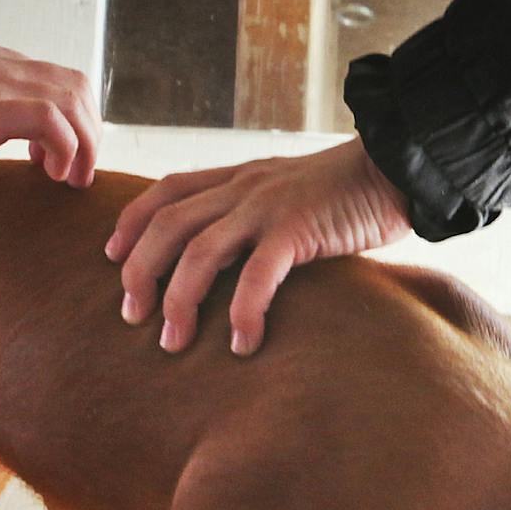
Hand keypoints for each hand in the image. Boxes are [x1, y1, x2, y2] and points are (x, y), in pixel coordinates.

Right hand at [0, 35, 99, 185]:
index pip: (49, 76)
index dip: (67, 115)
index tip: (52, 153)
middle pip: (73, 85)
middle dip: (87, 130)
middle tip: (78, 171)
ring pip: (71, 100)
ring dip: (84, 143)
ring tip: (75, 177)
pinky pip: (49, 119)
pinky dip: (64, 146)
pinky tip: (54, 172)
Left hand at [105, 141, 411, 354]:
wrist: (398, 167)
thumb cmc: (348, 193)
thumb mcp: (289, 194)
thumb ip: (257, 218)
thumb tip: (231, 261)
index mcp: (237, 177)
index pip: (165, 191)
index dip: (131, 223)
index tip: (112, 259)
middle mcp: (243, 187)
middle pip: (168, 224)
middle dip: (141, 271)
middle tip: (133, 316)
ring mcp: (268, 207)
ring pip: (199, 251)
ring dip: (179, 300)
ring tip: (174, 342)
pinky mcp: (299, 229)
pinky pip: (258, 274)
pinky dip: (243, 311)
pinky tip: (242, 343)